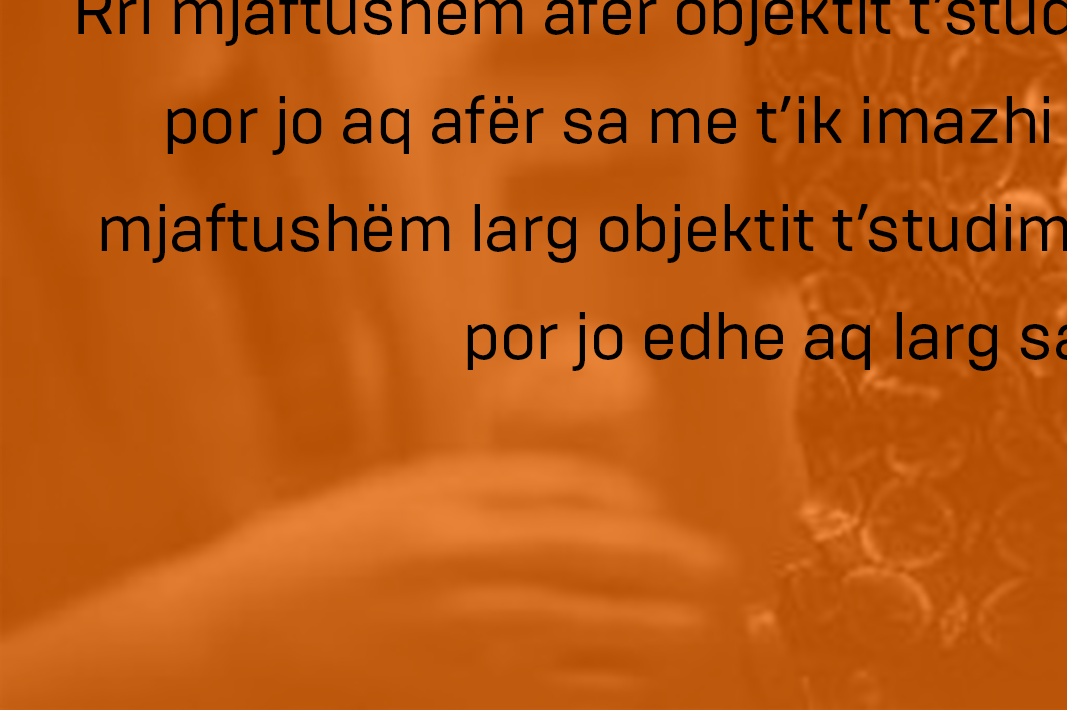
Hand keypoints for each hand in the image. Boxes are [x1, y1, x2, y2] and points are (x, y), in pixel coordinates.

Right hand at [6, 451, 749, 706]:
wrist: (237, 642)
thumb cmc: (331, 548)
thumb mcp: (417, 490)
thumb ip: (510, 488)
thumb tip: (605, 497)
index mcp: (461, 523)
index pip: (580, 513)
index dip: (640, 520)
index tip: (675, 527)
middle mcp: (469, 590)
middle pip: (597, 581)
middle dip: (669, 580)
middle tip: (719, 579)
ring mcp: (462, 657)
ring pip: (583, 648)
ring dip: (648, 640)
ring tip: (692, 631)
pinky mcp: (454, 702)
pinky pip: (547, 701)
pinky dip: (597, 693)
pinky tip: (631, 685)